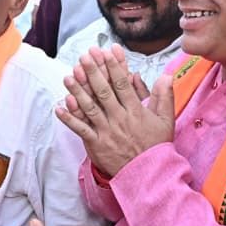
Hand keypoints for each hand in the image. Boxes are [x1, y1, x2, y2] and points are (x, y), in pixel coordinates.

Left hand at [55, 46, 173, 177]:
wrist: (149, 174)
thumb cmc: (156, 146)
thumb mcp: (166, 120)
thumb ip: (164, 96)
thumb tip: (166, 75)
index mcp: (135, 111)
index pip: (123, 84)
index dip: (114, 66)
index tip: (108, 51)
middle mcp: (120, 119)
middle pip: (104, 92)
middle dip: (93, 72)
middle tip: (84, 56)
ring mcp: (107, 132)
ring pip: (90, 108)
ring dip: (78, 91)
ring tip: (68, 76)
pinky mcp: (97, 144)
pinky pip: (81, 129)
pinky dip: (69, 119)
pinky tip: (59, 107)